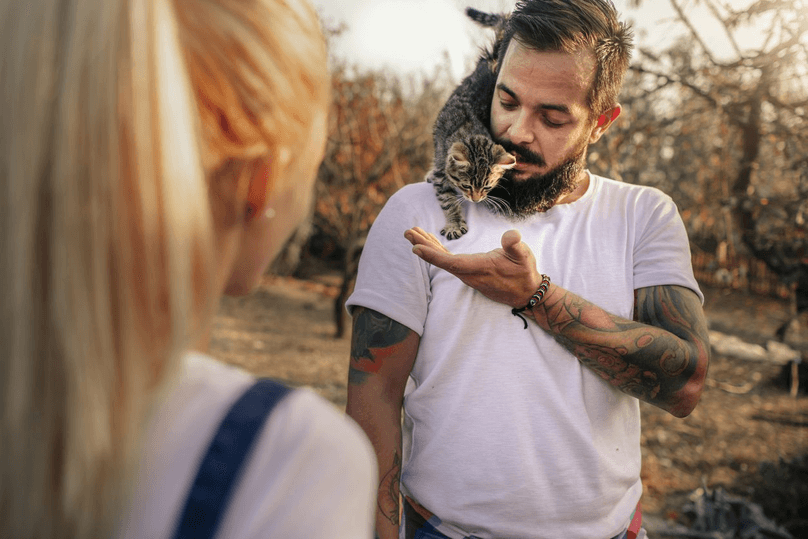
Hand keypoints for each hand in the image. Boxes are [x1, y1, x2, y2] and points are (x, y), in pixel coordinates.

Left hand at [404, 227, 541, 307]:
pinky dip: (438, 251)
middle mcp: (470, 274)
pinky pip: (449, 261)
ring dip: (428, 247)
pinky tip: (430, 243)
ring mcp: (468, 275)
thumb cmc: (524, 273)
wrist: (526, 293)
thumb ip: (515, 246)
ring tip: (414, 233)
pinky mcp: (469, 273)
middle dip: (423, 247)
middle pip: (442, 261)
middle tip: (407, 232)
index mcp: (481, 268)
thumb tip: (511, 236)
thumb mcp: (524, 256)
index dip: (433, 256)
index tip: (416, 248)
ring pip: (444, 261)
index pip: (452, 262)